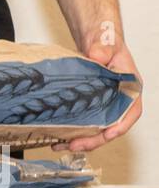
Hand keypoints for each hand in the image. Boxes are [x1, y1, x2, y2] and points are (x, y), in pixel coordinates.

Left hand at [56, 38, 142, 152]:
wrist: (95, 41)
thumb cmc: (106, 41)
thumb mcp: (106, 42)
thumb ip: (104, 48)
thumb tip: (98, 56)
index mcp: (129, 87)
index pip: (131, 111)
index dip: (121, 125)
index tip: (109, 134)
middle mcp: (118, 99)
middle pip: (111, 127)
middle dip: (94, 140)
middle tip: (75, 145)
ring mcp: (104, 105)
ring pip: (96, 130)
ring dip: (80, 141)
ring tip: (61, 145)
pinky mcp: (90, 107)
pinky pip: (84, 124)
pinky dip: (71, 133)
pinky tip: (56, 138)